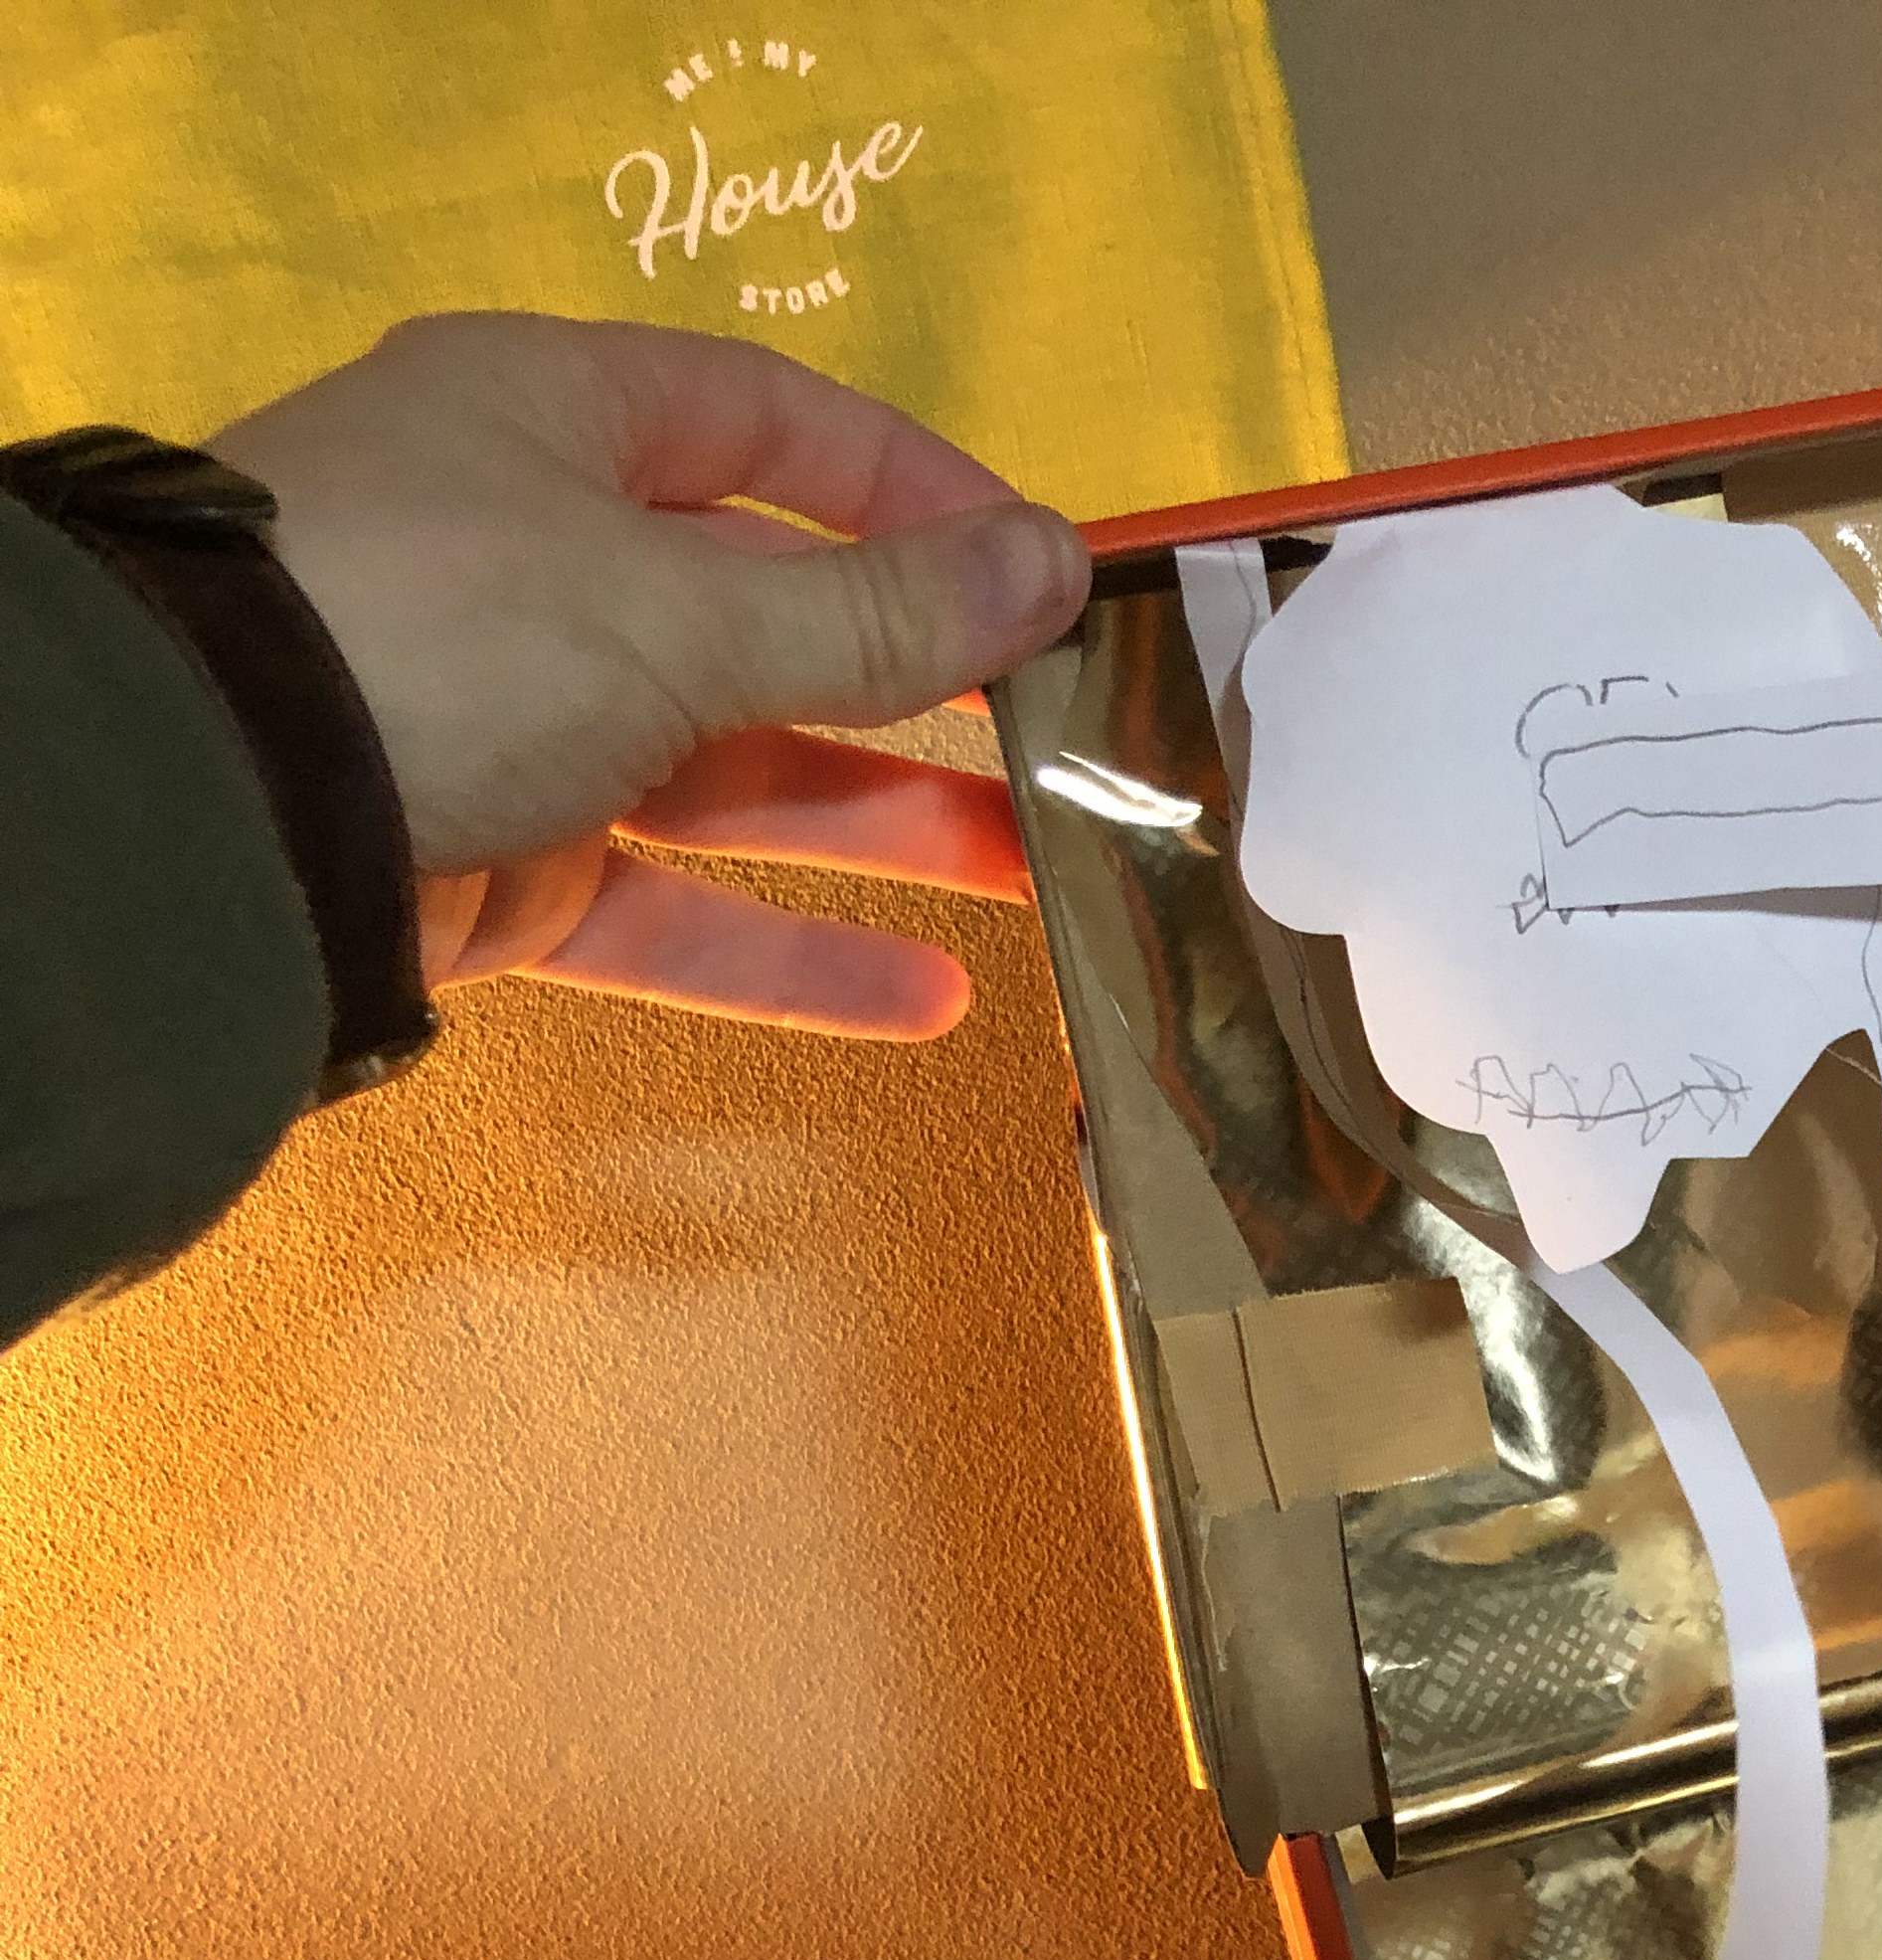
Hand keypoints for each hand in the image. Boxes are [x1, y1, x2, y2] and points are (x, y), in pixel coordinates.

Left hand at [210, 312, 1087, 1038]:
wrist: (193, 817)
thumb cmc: (444, 633)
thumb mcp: (680, 608)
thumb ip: (878, 612)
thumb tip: (1055, 565)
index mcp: (556, 423)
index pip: (774, 429)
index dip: (919, 492)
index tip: (1049, 568)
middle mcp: (536, 556)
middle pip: (771, 615)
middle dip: (927, 685)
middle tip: (1072, 740)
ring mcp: (517, 718)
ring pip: (738, 770)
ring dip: (886, 824)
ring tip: (1042, 872)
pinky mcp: (503, 866)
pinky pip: (674, 907)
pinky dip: (790, 953)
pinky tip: (925, 999)